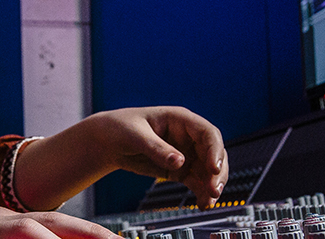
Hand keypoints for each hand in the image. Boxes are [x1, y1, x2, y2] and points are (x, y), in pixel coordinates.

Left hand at [81, 107, 228, 207]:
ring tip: (209, 201)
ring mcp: (185, 153)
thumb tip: (179, 162)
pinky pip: (196, 181)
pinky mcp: (179, 169)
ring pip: (208, 170)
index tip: (214, 168)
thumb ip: (157, 149)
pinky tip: (203, 204)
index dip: (215, 150)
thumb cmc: (120, 127)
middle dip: (217, 172)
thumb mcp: (136, 135)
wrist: (107, 141)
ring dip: (211, 185)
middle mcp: (187, 137)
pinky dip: (201, 192)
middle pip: (213, 153)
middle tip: (214, 190)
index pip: (207, 133)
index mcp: (180, 120)